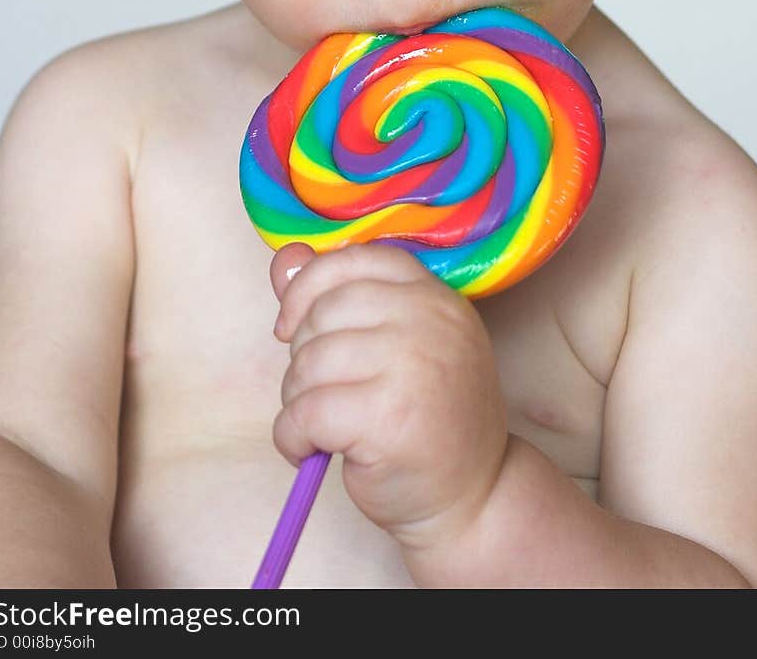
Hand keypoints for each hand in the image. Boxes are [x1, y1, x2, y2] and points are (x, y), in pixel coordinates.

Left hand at [270, 242, 508, 552]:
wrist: (474, 497)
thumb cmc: (426, 418)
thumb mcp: (395, 345)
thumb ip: (340, 298)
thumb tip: (283, 261)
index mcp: (434, 295)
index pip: (355, 259)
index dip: (309, 287)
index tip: (292, 326)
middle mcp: (430, 320)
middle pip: (324, 313)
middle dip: (303, 357)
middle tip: (324, 393)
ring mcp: (412, 366)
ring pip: (308, 363)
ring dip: (296, 400)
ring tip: (322, 425)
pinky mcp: (387, 417)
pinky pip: (304, 412)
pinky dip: (291, 437)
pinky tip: (311, 450)